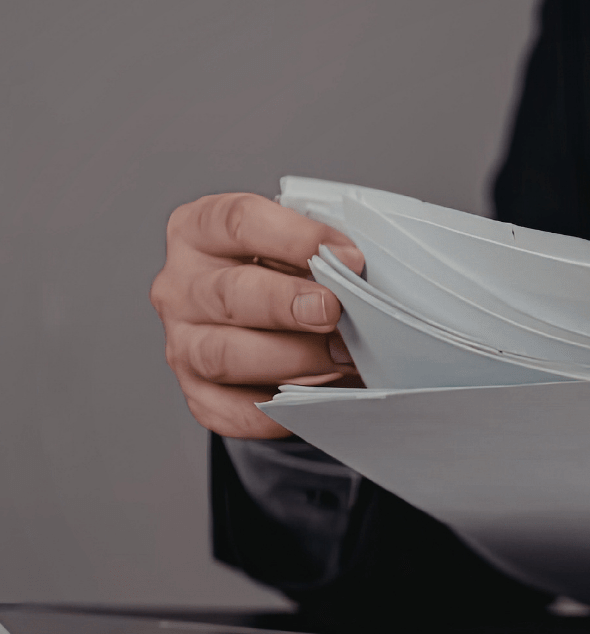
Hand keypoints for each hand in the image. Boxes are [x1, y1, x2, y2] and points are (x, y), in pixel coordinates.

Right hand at [150, 192, 364, 437]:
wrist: (268, 324)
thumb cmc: (285, 273)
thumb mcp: (296, 248)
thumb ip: (319, 256)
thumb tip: (364, 279)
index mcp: (201, 230)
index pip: (239, 222)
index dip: (298, 238)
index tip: (350, 257)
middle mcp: (181, 286)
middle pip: (230, 294)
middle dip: (288, 304)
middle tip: (334, 311)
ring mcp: (183, 343)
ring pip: (225, 355)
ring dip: (292, 358)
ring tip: (342, 357)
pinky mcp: (199, 394)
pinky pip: (235, 410)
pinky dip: (281, 410)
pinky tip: (319, 395)